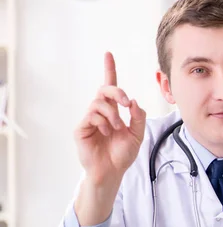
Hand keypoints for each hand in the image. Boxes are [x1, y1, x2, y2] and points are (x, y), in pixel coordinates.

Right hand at [74, 51, 146, 183]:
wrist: (112, 172)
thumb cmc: (122, 154)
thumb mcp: (137, 135)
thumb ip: (138, 117)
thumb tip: (134, 102)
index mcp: (113, 111)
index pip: (110, 87)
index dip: (109, 70)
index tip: (108, 54)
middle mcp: (100, 112)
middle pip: (105, 89)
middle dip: (118, 92)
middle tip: (127, 103)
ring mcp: (89, 119)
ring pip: (99, 103)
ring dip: (113, 114)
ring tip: (116, 128)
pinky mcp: (81, 128)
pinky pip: (92, 116)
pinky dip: (103, 122)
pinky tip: (106, 133)